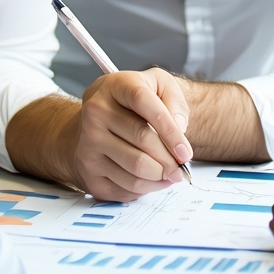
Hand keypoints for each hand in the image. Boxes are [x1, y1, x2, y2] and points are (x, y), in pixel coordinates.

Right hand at [66, 68, 192, 200]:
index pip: (142, 103)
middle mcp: (96, 112)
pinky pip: (124, 187)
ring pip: (134, 168)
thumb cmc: (133, 102)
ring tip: (171, 173)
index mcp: (115, 85)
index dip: (168, 130)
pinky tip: (154, 179)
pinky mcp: (88, 170)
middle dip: (168, 158)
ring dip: (160, 176)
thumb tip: (179, 127)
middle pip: (141, 139)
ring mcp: (88, 142)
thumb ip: (173, 99)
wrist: (99, 119)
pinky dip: (146, 188)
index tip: (185, 152)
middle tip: (182, 168)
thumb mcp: (157, 85)